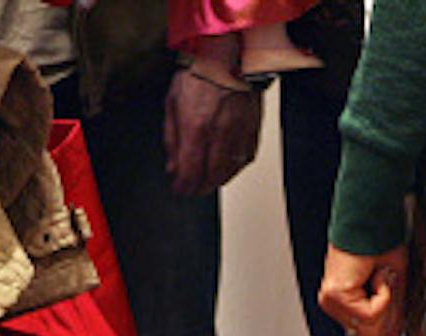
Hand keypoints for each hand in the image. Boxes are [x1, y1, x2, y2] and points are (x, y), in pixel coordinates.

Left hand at [164, 62, 261, 196]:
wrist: (228, 56)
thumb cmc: (199, 73)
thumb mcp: (172, 103)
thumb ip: (172, 139)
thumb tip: (173, 166)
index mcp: (196, 126)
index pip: (190, 172)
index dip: (183, 187)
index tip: (178, 189)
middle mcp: (220, 133)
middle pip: (211, 177)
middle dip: (199, 188)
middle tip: (191, 189)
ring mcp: (239, 133)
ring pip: (230, 171)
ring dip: (216, 181)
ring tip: (207, 181)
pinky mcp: (253, 130)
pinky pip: (245, 159)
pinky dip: (234, 168)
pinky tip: (225, 167)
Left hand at [319, 245, 407, 335]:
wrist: (372, 221)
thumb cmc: (381, 242)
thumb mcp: (393, 284)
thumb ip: (391, 314)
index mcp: (344, 301)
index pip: (366, 334)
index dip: (387, 329)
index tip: (396, 316)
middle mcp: (334, 304)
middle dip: (387, 314)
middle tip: (387, 284)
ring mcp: (331, 301)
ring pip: (371, 328)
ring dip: (385, 301)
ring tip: (379, 275)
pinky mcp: (335, 296)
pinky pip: (370, 314)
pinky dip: (382, 295)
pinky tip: (376, 274)